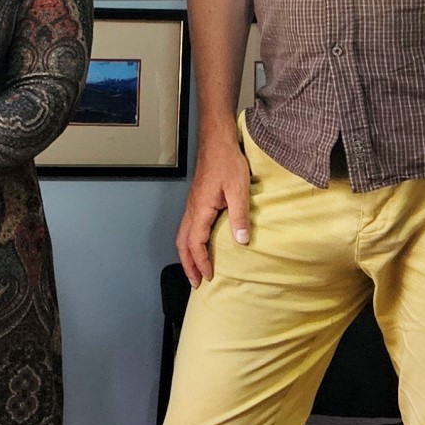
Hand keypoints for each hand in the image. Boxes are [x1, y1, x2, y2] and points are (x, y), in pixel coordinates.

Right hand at [175, 134, 251, 284]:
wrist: (217, 141)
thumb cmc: (227, 162)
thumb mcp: (239, 189)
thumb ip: (240, 215)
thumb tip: (241, 241)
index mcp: (200, 209)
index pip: (195, 243)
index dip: (201, 262)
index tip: (208, 277)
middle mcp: (192, 209)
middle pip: (182, 243)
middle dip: (188, 265)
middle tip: (196, 283)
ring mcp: (192, 205)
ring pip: (182, 236)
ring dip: (187, 255)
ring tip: (195, 269)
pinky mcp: (196, 201)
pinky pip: (187, 227)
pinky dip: (190, 243)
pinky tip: (199, 245)